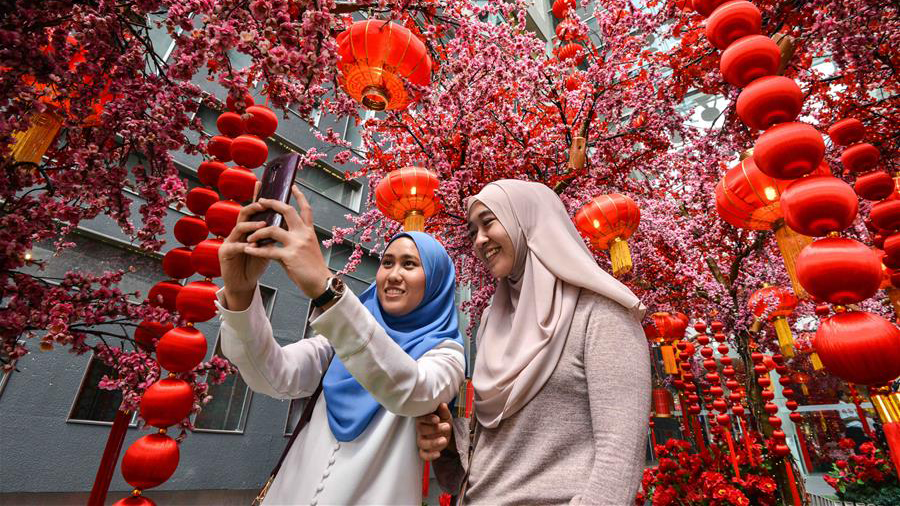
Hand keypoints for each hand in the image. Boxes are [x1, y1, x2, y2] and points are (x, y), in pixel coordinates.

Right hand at [219, 182, 269, 310]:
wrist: (244, 283)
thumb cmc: (255, 264)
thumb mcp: (267, 248)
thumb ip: (272, 235)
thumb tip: (286, 222)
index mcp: (249, 228)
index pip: (254, 210)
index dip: (257, 197)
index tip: (263, 184)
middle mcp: (238, 231)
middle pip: (244, 213)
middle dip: (254, 207)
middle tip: (264, 204)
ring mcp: (229, 241)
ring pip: (238, 227)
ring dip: (251, 225)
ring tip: (263, 225)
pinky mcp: (224, 253)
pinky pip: (234, 246)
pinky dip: (244, 245)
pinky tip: (250, 245)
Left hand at [244, 185, 331, 298]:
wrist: (322, 284)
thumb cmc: (313, 270)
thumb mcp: (306, 251)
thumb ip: (291, 243)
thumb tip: (274, 242)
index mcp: (309, 232)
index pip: (306, 209)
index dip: (300, 196)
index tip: (293, 186)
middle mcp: (304, 234)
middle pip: (287, 211)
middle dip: (272, 203)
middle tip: (260, 201)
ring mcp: (297, 244)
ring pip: (272, 230)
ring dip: (258, 232)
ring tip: (249, 236)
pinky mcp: (290, 257)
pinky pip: (268, 250)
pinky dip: (256, 250)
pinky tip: (248, 250)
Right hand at [416, 403, 452, 460]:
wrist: (445, 431)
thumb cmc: (442, 421)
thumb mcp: (445, 415)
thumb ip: (443, 411)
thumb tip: (443, 405)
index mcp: (423, 418)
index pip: (421, 418)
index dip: (428, 419)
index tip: (437, 419)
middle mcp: (420, 429)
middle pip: (421, 430)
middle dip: (434, 429)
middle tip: (447, 427)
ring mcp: (421, 440)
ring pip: (421, 443)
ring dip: (433, 442)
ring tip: (444, 440)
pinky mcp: (424, 450)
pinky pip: (423, 455)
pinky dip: (429, 456)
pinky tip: (438, 453)